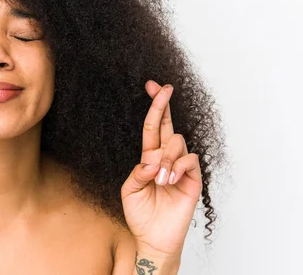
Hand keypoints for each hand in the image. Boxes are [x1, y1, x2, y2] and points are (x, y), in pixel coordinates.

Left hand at [120, 80, 202, 257]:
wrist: (153, 237)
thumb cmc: (140, 214)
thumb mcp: (130, 190)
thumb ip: (138, 172)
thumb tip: (152, 160)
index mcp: (149, 158)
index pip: (153, 127)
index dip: (154, 107)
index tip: (151, 86)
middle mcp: (166, 158)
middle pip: (168, 125)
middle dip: (164, 104)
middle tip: (163, 88)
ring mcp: (181, 167)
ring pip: (177, 143)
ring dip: (166, 158)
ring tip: (160, 180)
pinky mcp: (193, 178)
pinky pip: (190, 159)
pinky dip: (177, 167)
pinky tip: (169, 180)